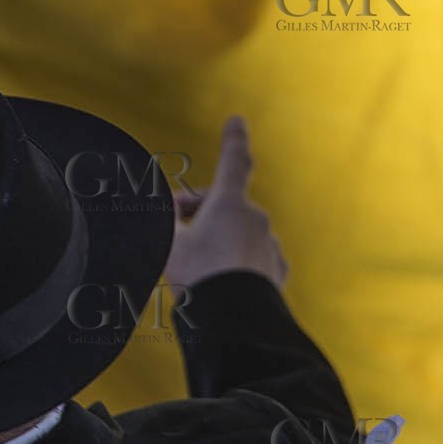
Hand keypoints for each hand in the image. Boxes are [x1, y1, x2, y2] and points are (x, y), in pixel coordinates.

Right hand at [165, 117, 288, 289]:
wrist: (233, 323)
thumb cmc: (197, 278)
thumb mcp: (168, 244)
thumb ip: (166, 219)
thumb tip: (168, 208)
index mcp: (230, 203)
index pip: (234, 161)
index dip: (233, 139)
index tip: (237, 121)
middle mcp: (255, 218)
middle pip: (225, 204)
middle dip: (199, 212)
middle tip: (172, 230)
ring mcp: (269, 244)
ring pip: (239, 233)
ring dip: (219, 239)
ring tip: (196, 266)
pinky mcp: (276, 270)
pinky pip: (254, 257)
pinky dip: (237, 262)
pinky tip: (222, 280)